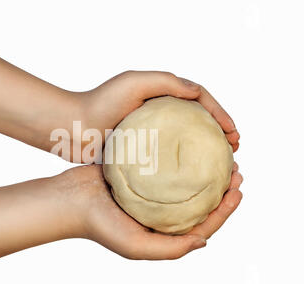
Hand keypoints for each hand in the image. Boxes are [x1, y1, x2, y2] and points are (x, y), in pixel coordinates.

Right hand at [60, 163, 241, 258]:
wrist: (70, 200)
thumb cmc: (99, 225)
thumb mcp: (135, 246)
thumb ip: (170, 249)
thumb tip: (204, 241)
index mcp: (162, 231)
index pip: (202, 224)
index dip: (224, 210)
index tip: (238, 189)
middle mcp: (159, 213)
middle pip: (198, 201)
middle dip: (221, 188)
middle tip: (235, 169)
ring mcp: (150, 194)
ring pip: (184, 182)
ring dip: (203, 170)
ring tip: (218, 155)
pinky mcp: (139, 176)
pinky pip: (166, 168)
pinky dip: (180, 159)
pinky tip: (189, 146)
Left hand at [77, 71, 239, 162]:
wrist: (72, 127)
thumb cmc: (100, 102)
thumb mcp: (134, 83)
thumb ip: (166, 82)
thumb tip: (198, 92)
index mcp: (160, 96)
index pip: (199, 101)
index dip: (220, 115)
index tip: (234, 133)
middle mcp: (158, 114)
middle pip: (197, 122)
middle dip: (219, 134)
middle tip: (234, 150)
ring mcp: (150, 134)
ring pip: (185, 142)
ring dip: (206, 152)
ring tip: (222, 166)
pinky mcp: (140, 152)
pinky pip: (167, 159)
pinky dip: (183, 166)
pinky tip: (192, 179)